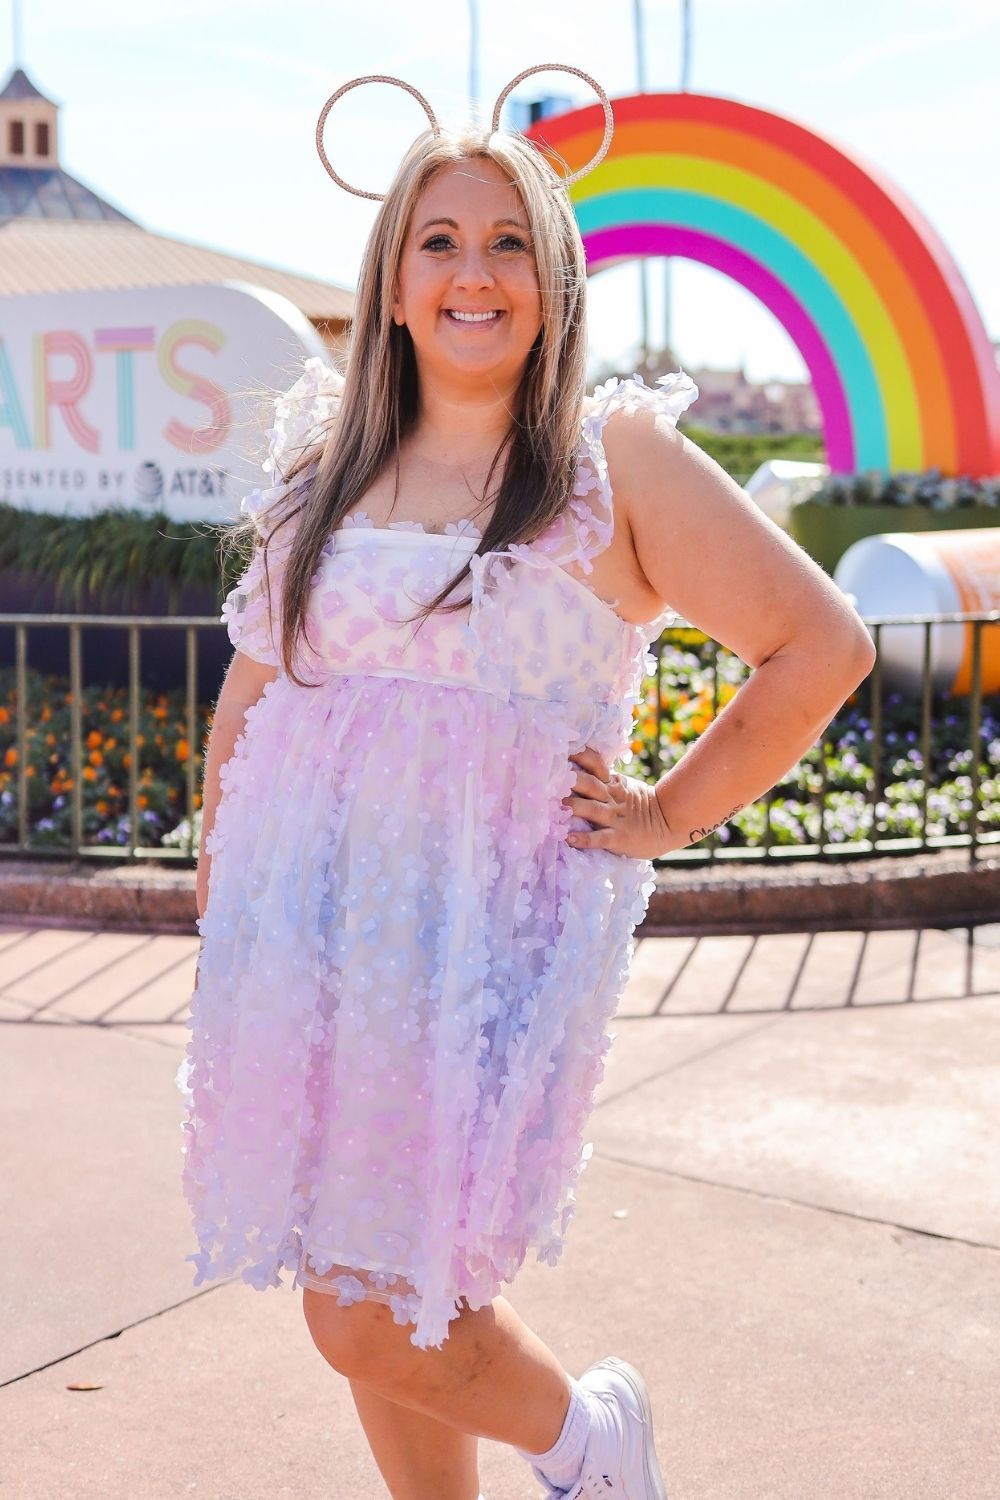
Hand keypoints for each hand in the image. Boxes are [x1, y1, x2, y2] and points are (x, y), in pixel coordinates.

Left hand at [563, 745, 672, 859]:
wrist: (669, 822)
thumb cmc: (640, 804)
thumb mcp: (623, 785)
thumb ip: (602, 777)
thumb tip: (575, 765)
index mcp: (612, 783)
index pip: (594, 763)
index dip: (578, 756)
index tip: (558, 750)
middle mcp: (611, 798)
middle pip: (589, 784)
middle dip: (570, 780)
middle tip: (548, 778)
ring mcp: (615, 818)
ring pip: (592, 810)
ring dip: (574, 807)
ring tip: (555, 807)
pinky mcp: (619, 838)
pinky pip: (600, 838)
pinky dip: (585, 839)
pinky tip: (569, 839)